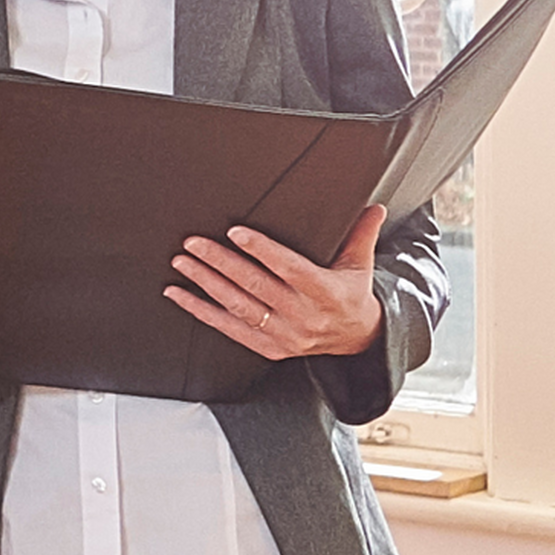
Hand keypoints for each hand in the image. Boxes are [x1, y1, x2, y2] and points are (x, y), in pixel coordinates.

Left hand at [165, 204, 386, 361]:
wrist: (357, 341)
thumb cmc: (352, 296)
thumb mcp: (360, 266)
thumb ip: (362, 235)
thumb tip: (375, 207)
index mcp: (324, 292)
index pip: (288, 268)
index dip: (261, 250)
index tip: (235, 232)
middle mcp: (302, 316)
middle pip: (254, 286)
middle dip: (220, 262)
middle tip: (194, 242)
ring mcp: (283, 335)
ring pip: (237, 306)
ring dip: (205, 283)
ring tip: (183, 262)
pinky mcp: (267, 348)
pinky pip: (228, 328)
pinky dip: (200, 311)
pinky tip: (179, 295)